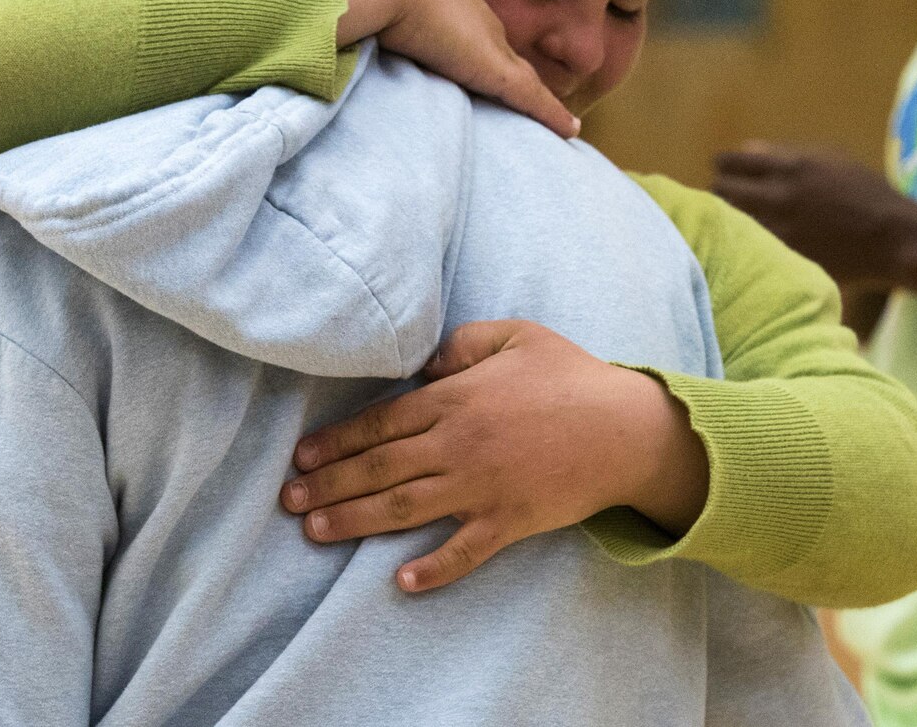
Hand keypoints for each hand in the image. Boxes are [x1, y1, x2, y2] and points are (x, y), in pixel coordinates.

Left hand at [283, 320, 707, 592]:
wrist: (627, 428)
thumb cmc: (573, 376)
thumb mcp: (517, 335)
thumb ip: (464, 342)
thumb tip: (425, 364)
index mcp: (458, 398)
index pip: (381, 422)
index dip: (337, 441)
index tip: (303, 457)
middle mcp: (460, 445)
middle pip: (380, 468)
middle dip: (329, 485)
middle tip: (289, 500)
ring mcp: (483, 487)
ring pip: (404, 508)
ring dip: (355, 522)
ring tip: (315, 532)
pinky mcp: (509, 521)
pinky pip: (464, 551)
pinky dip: (433, 569)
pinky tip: (401, 581)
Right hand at [341, 0, 578, 138]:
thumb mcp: (367, 1)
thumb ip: (361, 20)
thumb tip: (331, 38)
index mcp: (446, 5)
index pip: (471, 37)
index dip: (481, 56)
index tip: (485, 72)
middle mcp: (473, 22)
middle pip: (501, 56)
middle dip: (514, 76)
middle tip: (530, 104)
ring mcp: (487, 44)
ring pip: (520, 78)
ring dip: (535, 99)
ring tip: (553, 122)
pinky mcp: (495, 70)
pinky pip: (532, 98)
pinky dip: (550, 114)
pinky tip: (569, 131)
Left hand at [713, 142, 913, 281]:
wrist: (893, 238)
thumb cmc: (866, 192)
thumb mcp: (830, 158)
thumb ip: (786, 153)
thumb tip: (747, 150)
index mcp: (791, 166)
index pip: (731, 163)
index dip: (724, 167)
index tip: (725, 172)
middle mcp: (779, 196)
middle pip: (721, 192)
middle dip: (722, 192)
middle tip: (729, 199)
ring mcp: (781, 230)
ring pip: (730, 222)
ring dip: (731, 219)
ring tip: (738, 222)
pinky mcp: (786, 257)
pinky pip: (749, 246)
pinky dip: (747, 242)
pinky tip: (754, 244)